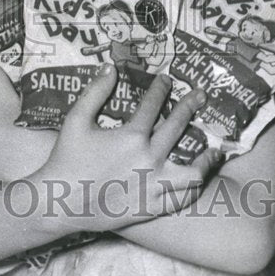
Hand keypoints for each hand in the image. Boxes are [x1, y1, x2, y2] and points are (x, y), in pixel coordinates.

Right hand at [34, 65, 221, 233]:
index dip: (161, 88)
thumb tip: (110, 67)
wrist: (59, 202)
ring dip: (206, 159)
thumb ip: (95, 92)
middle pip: (178, 128)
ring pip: (192, 172)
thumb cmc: (66, 158)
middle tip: (201, 95)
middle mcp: (148, 160)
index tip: (167, 79)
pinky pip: (181, 199)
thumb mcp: (76, 119)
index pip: (153, 105)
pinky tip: (198, 181)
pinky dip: (193, 189)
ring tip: (215, 150)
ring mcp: (153, 186)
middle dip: (190, 106)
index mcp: (131, 136)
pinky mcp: (151, 207)